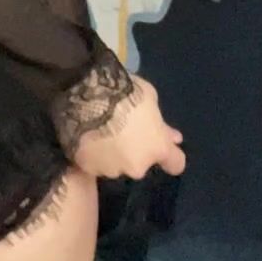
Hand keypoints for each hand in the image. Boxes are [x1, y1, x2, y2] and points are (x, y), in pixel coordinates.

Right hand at [69, 75, 185, 181]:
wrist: (87, 93)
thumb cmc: (125, 91)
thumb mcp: (151, 99)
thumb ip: (160, 125)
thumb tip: (172, 138)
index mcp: (157, 148)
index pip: (175, 164)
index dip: (170, 156)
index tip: (164, 146)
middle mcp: (137, 166)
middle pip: (139, 163)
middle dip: (135, 150)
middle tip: (122, 129)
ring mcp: (110, 169)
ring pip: (115, 164)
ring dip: (113, 153)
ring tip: (99, 131)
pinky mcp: (87, 167)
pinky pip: (93, 162)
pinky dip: (92, 153)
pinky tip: (85, 136)